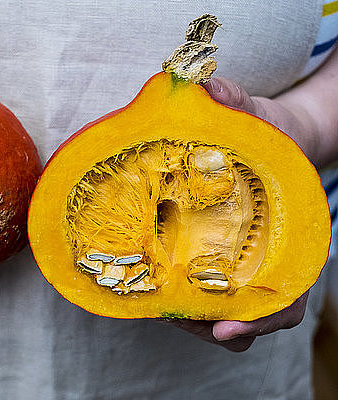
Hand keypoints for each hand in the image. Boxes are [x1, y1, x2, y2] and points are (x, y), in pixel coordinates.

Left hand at [162, 77, 314, 351]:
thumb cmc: (271, 132)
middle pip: (250, 317)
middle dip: (212, 326)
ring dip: (194, 320)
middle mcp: (270, 257)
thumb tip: (207, 87)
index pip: (286, 294)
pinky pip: (206, 293)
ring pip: (225, 312)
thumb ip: (236, 102)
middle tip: (175, 319)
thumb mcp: (258, 114)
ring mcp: (244, 262)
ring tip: (161, 309)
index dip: (262, 318)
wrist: (277, 137)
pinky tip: (158, 287)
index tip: (226, 330)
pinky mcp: (219, 257)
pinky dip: (186, 299)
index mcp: (289, 236)